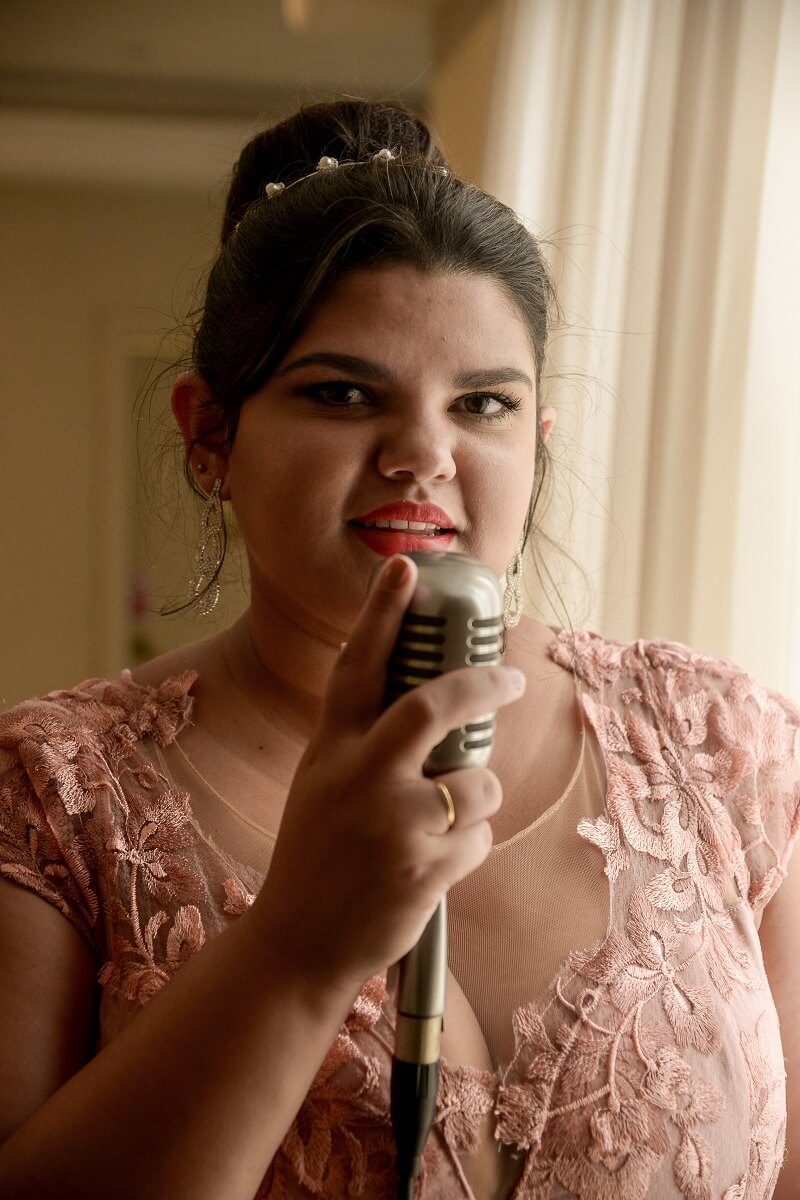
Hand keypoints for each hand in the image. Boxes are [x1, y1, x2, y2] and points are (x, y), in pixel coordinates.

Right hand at [252, 555, 525, 994]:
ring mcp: (392, 825)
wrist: (298, 944)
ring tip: (447, 821)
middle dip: (481, 684)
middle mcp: (358, 778)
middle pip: (433, 706)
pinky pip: (478, 837)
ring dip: (478, 796)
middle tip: (511, 678)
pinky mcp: (423, 870)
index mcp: (329, 750)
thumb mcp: (321, 785)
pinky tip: (432, 865)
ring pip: (476, 783)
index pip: (357, 667)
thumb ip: (363, 744)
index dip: (383, 613)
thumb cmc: (314, 856)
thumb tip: (432, 706)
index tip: (405, 567)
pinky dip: (469, 845)